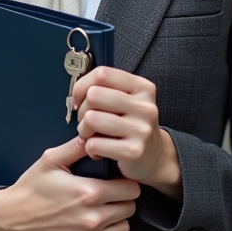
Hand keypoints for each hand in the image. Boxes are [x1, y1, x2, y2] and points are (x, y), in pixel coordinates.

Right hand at [0, 136, 139, 230]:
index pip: (130, 188)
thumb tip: (95, 136)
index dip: (125, 180)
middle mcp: (92, 218)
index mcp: (88, 192)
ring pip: (124, 228)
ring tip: (104, 210)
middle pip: (130, 208)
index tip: (116, 179)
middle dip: (123, 198)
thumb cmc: (30, 189)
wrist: (12, 218)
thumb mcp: (50, 160)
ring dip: (118, 219)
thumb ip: (76, 147)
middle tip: (110, 193)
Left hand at [72, 67, 181, 198]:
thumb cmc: (131, 124)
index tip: (80, 99)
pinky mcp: (134, 151)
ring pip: (91, 119)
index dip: (82, 86)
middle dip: (82, 110)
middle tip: (87, 121)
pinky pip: (94, 144)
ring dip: (84, 130)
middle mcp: (144, 106)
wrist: (155, 156)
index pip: (102, 74)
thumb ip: (105, 89)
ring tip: (92, 136)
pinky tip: (99, 151)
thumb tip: (76, 92)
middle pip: (94, 95)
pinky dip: (90, 149)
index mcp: (142, 88)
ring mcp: (141, 129)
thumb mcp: (127, 101)